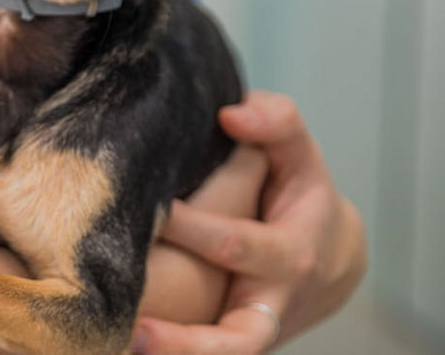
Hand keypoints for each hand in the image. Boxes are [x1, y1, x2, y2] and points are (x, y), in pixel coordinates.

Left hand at [131, 91, 367, 353]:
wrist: (329, 261)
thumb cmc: (301, 195)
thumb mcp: (300, 156)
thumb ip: (277, 123)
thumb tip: (230, 113)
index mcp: (290, 255)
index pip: (237, 245)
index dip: (195, 229)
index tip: (153, 210)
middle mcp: (270, 304)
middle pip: (240, 337)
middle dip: (188, 339)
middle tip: (132, 324)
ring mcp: (250, 333)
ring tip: (122, 347)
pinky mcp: (228, 342)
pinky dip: (165, 352)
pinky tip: (115, 342)